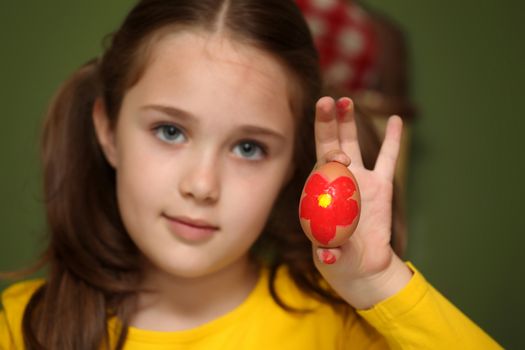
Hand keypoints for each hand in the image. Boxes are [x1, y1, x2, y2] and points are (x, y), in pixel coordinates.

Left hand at [310, 96, 412, 308]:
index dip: (327, 158)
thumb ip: (330, 253)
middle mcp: (338, 180)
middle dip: (327, 124)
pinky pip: (387, 158)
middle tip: (325, 102)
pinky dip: (392, 140)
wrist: (361, 262)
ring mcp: (360, 179)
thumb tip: (328, 256)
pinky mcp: (382, 185)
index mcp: (321, 192)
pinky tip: (394, 119)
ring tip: (345, 99)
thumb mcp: (333, 257)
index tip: (340, 160)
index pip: (319, 166)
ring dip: (348, 122)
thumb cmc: (339, 258)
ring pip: (353, 144)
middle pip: (330, 145)